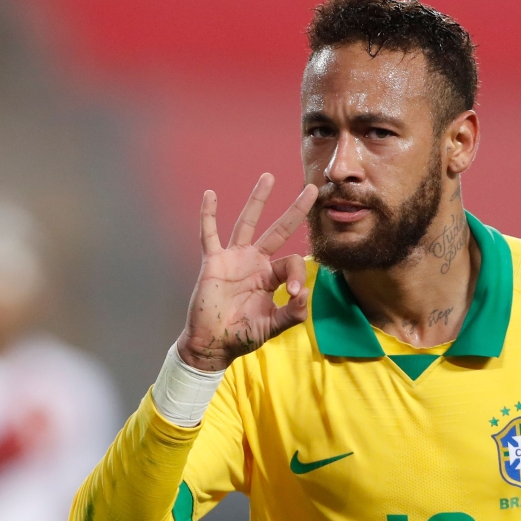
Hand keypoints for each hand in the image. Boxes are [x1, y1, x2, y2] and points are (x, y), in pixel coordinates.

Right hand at [177, 174, 317, 370]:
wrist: (212, 344)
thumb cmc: (242, 336)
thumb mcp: (272, 326)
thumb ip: (292, 314)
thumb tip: (306, 294)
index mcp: (271, 276)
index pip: (291, 262)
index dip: (298, 274)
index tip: (294, 293)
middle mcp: (255, 262)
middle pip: (279, 230)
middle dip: (295, 210)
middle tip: (312, 189)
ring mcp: (234, 259)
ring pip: (248, 223)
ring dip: (258, 200)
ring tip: (268, 177)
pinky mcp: (213, 262)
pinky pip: (210, 234)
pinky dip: (208, 215)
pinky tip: (211, 195)